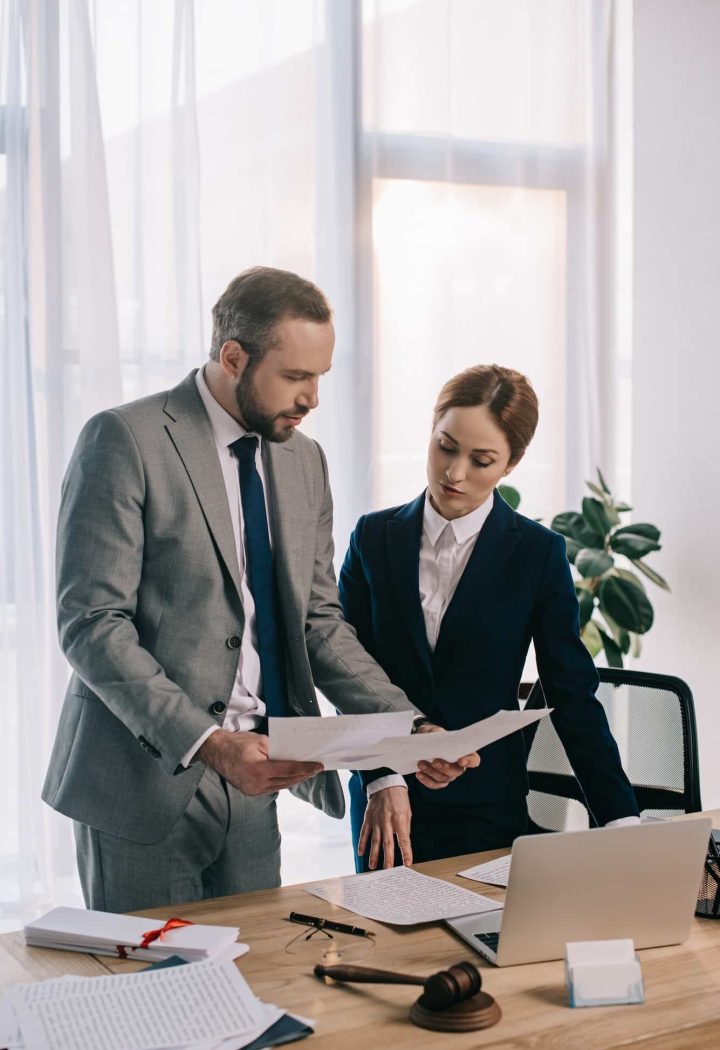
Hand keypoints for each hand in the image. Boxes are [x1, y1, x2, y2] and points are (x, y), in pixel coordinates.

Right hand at [198, 730, 322, 795]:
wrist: (215, 751)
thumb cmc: (237, 742)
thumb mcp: (260, 740)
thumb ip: (278, 749)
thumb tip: (295, 754)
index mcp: (258, 769)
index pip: (289, 770)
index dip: (306, 768)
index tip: (319, 766)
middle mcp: (256, 784)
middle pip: (287, 781)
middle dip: (304, 774)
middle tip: (317, 768)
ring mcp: (253, 791)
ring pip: (281, 786)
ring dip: (295, 779)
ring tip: (308, 772)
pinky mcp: (251, 792)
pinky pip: (272, 788)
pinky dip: (283, 782)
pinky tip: (292, 776)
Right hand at [358, 786, 412, 869]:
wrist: (386, 783)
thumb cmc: (399, 798)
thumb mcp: (408, 812)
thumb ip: (405, 827)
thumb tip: (404, 842)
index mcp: (400, 820)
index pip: (404, 840)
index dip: (406, 853)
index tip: (407, 864)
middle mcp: (387, 822)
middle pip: (387, 844)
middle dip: (388, 858)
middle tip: (387, 871)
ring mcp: (376, 821)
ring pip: (374, 841)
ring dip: (373, 855)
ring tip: (372, 867)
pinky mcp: (368, 819)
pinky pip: (364, 833)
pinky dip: (362, 843)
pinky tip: (361, 853)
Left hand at [413, 723, 480, 789]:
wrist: (423, 743)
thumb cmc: (434, 735)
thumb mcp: (436, 731)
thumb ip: (438, 734)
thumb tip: (436, 737)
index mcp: (464, 753)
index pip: (474, 760)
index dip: (470, 762)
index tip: (461, 760)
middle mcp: (459, 767)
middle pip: (457, 771)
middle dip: (445, 767)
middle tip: (434, 761)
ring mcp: (449, 775)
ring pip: (444, 778)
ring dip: (431, 772)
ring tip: (420, 763)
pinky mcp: (438, 781)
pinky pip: (434, 784)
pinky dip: (426, 780)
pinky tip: (418, 773)